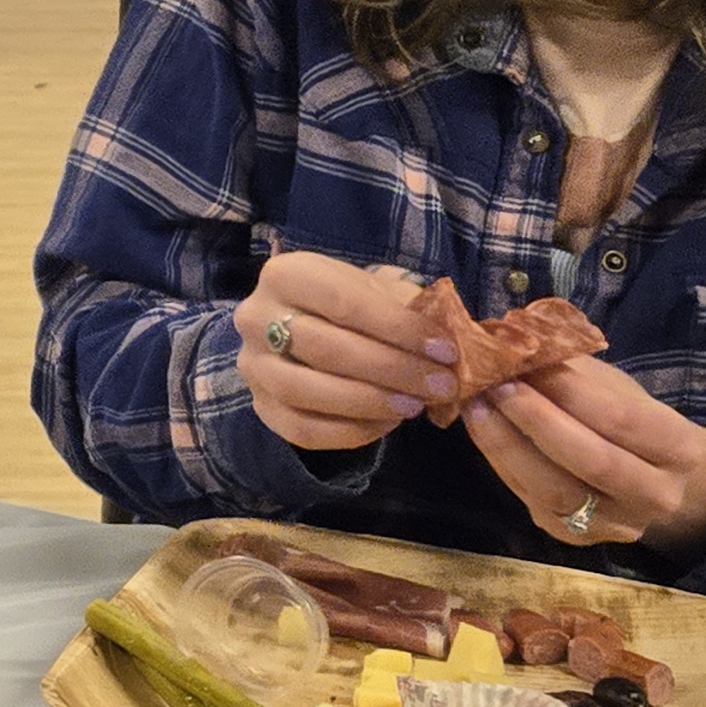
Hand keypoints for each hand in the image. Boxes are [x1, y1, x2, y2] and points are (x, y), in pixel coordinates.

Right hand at [231, 250, 462, 453]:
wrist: (302, 325)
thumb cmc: (351, 305)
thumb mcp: (377, 290)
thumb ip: (409, 307)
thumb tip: (453, 335)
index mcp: (286, 275)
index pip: (343, 301)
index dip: (398, 327)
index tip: (446, 349)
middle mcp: (255, 317)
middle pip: (325, 348)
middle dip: (392, 369)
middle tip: (442, 384)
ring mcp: (252, 365)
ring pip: (306, 391)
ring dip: (370, 401)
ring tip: (415, 406)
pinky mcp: (260, 406)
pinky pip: (301, 429)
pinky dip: (349, 432)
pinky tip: (386, 423)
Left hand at [462, 354, 705, 561]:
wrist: (655, 483)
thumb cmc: (632, 422)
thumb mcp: (619, 391)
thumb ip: (576, 375)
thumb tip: (515, 347)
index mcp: (680, 450)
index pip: (623, 420)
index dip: (570, 392)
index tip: (525, 361)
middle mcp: (657, 496)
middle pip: (591, 459)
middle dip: (535, 418)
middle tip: (493, 383)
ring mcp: (616, 525)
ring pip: (554, 489)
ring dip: (506, 443)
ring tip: (475, 405)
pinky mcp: (576, 538)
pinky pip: (532, 499)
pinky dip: (500, 462)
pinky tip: (481, 430)